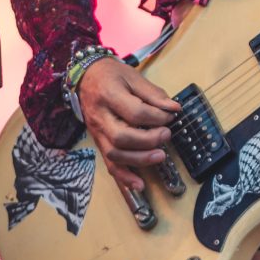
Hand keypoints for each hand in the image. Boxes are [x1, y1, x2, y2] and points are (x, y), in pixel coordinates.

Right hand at [76, 57, 181, 198]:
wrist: (85, 77)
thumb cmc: (112, 74)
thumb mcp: (133, 76)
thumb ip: (153, 93)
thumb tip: (174, 108)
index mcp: (109, 95)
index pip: (134, 112)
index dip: (156, 117)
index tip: (171, 116)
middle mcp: (100, 117)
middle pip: (121, 137)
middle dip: (148, 141)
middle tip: (166, 135)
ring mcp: (97, 132)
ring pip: (114, 154)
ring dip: (139, 160)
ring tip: (160, 156)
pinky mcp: (99, 143)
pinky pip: (109, 164)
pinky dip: (124, 177)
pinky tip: (140, 184)